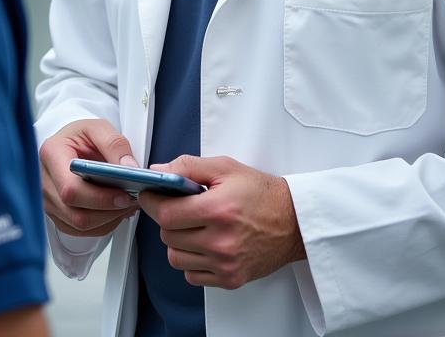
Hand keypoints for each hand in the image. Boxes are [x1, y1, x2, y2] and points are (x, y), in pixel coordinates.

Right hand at [39, 118, 139, 237]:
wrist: (69, 143)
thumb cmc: (80, 136)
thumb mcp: (98, 128)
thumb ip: (115, 144)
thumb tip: (129, 168)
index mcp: (51, 155)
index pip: (70, 189)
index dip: (99, 198)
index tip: (124, 194)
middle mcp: (45, 182)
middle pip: (76, 213)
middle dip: (109, 211)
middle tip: (132, 199)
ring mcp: (49, 202)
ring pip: (80, 225)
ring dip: (109, 218)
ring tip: (127, 202)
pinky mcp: (58, 215)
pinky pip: (81, 230)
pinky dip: (104, 223)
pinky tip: (115, 209)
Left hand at [138, 155, 304, 289]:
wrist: (294, 222)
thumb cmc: (261, 193)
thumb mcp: (225, 167)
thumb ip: (188, 166)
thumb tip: (158, 170)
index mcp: (218, 209)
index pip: (166, 213)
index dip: (152, 202)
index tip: (150, 194)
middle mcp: (221, 241)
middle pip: (167, 235)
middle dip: (168, 218)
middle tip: (181, 206)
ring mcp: (225, 264)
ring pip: (175, 257)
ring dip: (177, 241)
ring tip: (194, 226)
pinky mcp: (230, 279)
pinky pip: (191, 274)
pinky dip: (191, 260)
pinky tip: (204, 243)